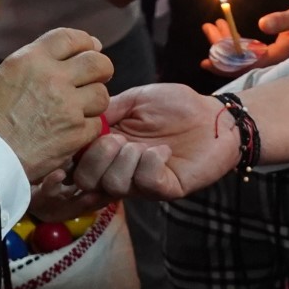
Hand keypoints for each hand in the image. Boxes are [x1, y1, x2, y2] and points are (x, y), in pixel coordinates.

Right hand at [0, 28, 111, 181]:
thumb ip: (26, 68)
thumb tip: (45, 63)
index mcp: (31, 60)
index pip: (71, 37)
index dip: (85, 42)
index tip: (90, 48)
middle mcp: (54, 78)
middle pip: (98, 63)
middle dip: (100, 69)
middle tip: (96, 77)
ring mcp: (68, 107)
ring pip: (102, 94)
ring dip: (94, 101)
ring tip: (81, 109)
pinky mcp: (75, 134)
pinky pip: (95, 124)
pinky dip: (87, 128)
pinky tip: (73, 132)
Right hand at [71, 82, 236, 199]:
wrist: (214, 116)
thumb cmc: (177, 107)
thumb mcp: (136, 99)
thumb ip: (109, 108)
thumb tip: (84, 117)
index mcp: (108, 148)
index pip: (76, 163)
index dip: (73, 154)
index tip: (86, 134)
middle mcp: (120, 169)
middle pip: (86, 182)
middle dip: (96, 157)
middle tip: (117, 139)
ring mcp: (142, 182)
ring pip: (114, 185)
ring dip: (126, 159)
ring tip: (144, 145)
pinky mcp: (166, 189)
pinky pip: (147, 183)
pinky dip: (151, 162)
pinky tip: (164, 151)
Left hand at [196, 4, 288, 70]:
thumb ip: (283, 20)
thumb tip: (262, 24)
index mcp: (277, 58)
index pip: (244, 65)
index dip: (225, 62)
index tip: (208, 53)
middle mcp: (272, 63)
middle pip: (239, 63)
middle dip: (220, 48)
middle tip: (208, 27)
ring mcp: (271, 60)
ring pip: (241, 58)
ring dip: (226, 44)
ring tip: (213, 26)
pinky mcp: (271, 54)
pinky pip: (247, 54)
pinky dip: (235, 44)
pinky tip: (227, 34)